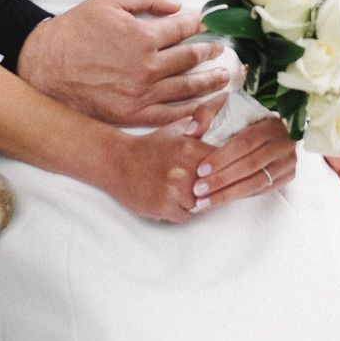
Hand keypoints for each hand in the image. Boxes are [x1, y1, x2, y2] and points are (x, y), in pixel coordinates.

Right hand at [16, 0, 234, 126]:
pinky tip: (204, 106)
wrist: (46, 65)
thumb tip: (177, 4)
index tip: (204, 24)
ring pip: (187, 88)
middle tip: (221, 51)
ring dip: (210, 83)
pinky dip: (192, 111)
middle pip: (190, 59)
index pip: (183, 29)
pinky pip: (170, 114)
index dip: (197, 24)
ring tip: (223, 77)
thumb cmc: (77, 29)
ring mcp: (141, 94)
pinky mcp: (132, 115)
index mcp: (143, 36)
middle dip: (209, 53)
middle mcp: (147, 68)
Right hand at [99, 117, 214, 223]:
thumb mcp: (175, 130)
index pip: (222, 166)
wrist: (117, 161)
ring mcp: (175, 189)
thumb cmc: (147, 147)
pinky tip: (167, 199)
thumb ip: (200, 129)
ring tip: (175, 191)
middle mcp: (186, 168)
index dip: (219, 172)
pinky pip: (184, 216)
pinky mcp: (164, 206)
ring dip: (190, 202)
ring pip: (199, 204)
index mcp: (192, 148)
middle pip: (212, 188)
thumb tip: (221, 124)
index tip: (214, 174)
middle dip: (204, 188)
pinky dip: (177, 212)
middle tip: (192, 184)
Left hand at [191, 115, 297, 208]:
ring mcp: (287, 161)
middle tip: (198, 190)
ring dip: (229, 194)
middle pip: (250, 165)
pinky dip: (241, 196)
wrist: (273, 122)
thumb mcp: (227, 104)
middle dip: (222, 180)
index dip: (222, 158)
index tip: (201, 170)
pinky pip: (263, 190)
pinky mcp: (287, 175)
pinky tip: (221, 199)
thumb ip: (207, 113)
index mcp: (270, 123)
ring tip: (205, 201)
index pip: (245, 143)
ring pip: (257, 182)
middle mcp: (284, 143)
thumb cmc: (245, 114)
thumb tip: (191, 132)